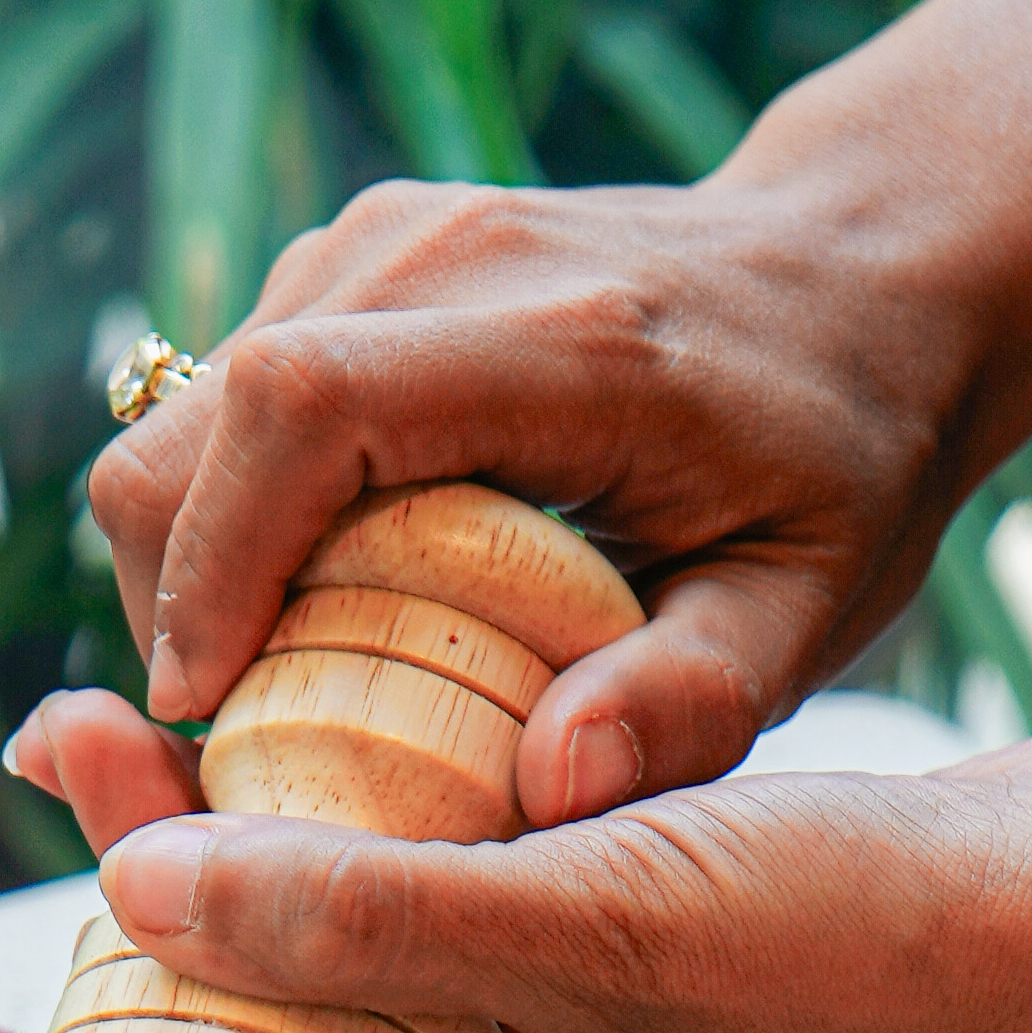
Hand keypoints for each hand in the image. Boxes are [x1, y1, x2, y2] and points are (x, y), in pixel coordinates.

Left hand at [31, 725, 1031, 1032]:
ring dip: (295, 865)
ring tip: (181, 721)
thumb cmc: (894, 960)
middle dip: (189, 925)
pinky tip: (348, 731)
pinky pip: (486, 944)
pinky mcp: (658, 1017)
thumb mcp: (590, 931)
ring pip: (389, 993)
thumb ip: (359, 922)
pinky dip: (418, 849)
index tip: (67, 878)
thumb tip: (133, 888)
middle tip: (96, 752)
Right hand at [88, 170, 969, 823]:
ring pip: (175, 421)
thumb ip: (693, 703)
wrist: (860, 275)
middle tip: (240, 739)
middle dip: (171, 600)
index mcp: (560, 341)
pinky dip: (224, 520)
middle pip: (189, 426)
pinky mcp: (352, 258)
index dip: (213, 566)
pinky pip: (214, 406)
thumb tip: (553, 791)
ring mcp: (384, 241)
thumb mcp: (811, 606)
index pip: (300, 409)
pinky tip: (315, 599)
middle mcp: (443, 256)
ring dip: (192, 568)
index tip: (206, 710)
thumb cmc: (840, 460)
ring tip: (285, 681)